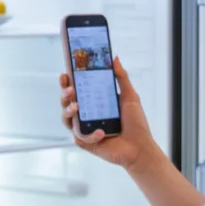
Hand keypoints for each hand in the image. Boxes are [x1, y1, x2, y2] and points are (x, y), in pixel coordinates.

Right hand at [60, 57, 154, 173]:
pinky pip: (80, 136)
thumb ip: (121, 77)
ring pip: (66, 119)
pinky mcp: (86, 143)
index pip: (77, 89)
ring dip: (68, 111)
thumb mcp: (130, 97)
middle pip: (67, 102)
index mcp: (95, 102)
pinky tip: (101, 132)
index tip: (66, 73)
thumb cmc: (136, 123)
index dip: (68, 81)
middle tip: (70, 89)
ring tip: (76, 106)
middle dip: (64, 94)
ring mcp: (85, 128)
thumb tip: (114, 58)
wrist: (140, 147)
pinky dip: (89, 134)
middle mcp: (88, 114)